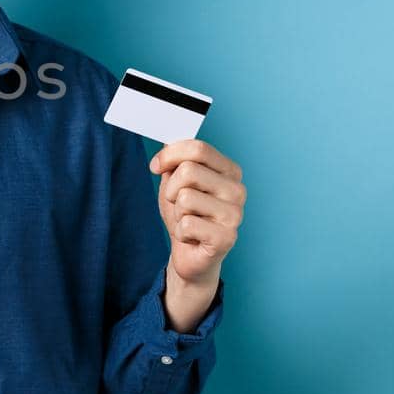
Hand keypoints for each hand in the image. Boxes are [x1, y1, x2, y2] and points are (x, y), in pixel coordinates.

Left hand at [149, 138, 244, 329]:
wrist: (190, 254)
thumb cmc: (185, 215)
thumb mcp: (175, 182)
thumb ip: (174, 160)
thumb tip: (166, 139)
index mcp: (230, 171)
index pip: (198, 148)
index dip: (169, 155)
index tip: (155, 166)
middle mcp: (238, 190)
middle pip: (189, 170)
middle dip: (171, 188)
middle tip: (177, 204)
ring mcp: (235, 215)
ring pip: (185, 197)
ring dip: (177, 212)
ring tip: (188, 221)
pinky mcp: (227, 238)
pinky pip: (187, 224)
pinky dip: (180, 231)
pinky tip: (192, 237)